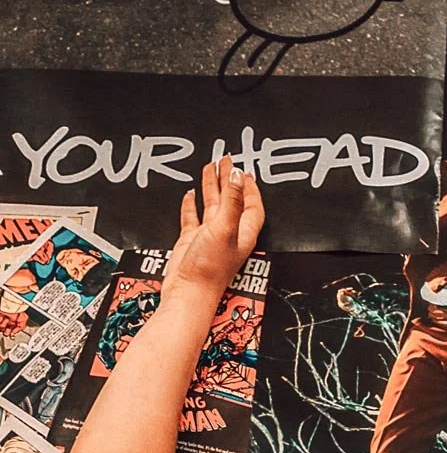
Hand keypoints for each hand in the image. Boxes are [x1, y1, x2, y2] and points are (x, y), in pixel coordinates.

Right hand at [161, 158, 264, 305]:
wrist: (188, 292)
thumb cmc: (209, 269)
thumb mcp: (224, 228)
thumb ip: (231, 201)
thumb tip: (238, 176)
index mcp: (242, 232)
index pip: (251, 205)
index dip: (249, 188)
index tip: (244, 170)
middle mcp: (228, 234)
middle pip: (231, 200)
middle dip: (229, 179)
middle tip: (225, 160)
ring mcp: (209, 237)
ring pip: (212, 205)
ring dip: (211, 187)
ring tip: (209, 168)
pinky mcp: (191, 241)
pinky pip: (192, 218)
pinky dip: (191, 205)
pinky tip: (189, 194)